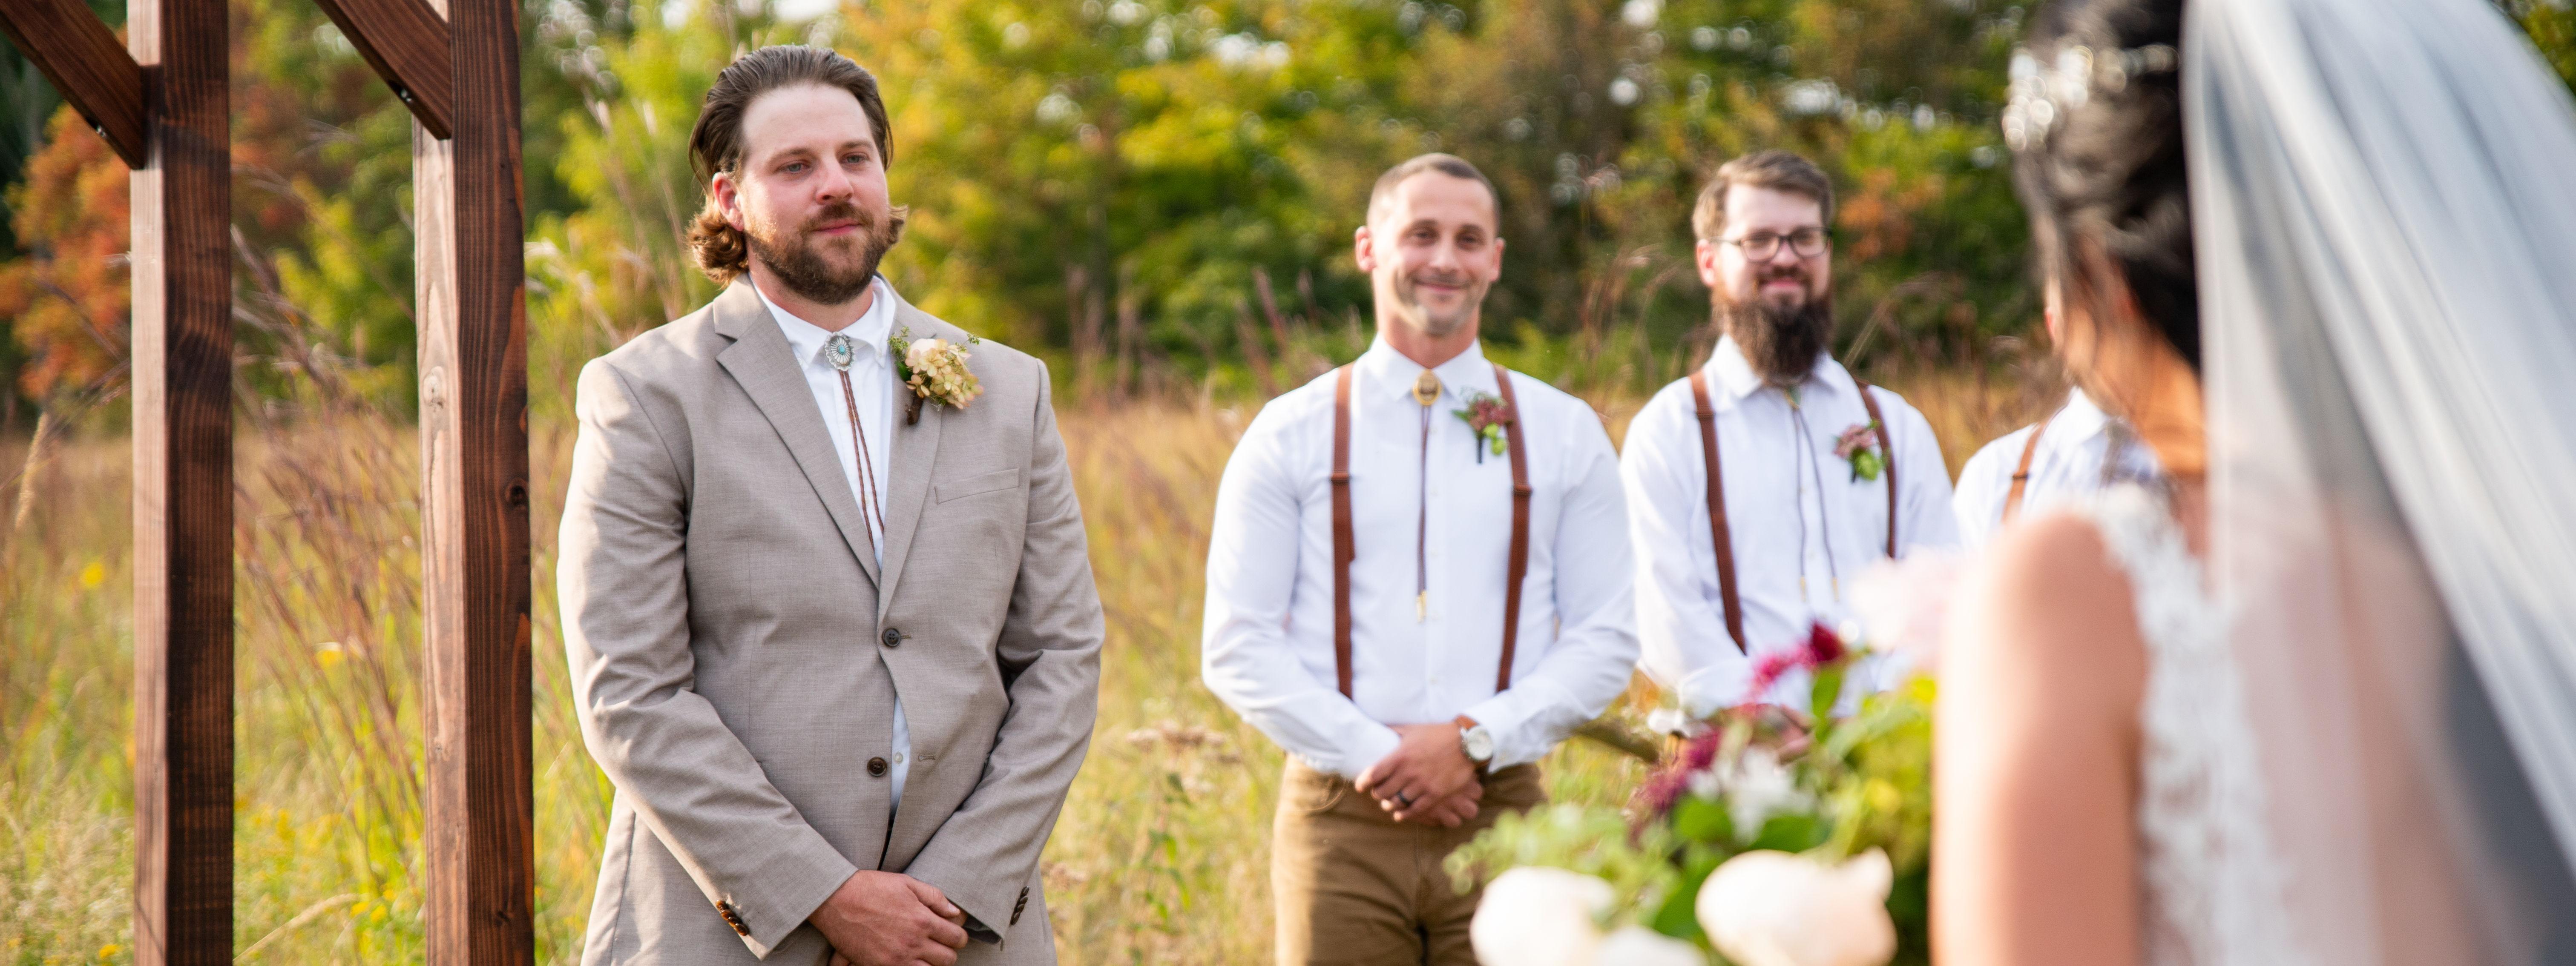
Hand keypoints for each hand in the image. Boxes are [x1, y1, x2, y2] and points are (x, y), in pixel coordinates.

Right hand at [811, 871, 969, 965]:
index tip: (953, 934)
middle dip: (947, 951)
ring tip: (923, 953)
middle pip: (948, 959)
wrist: (836, 900)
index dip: (959, 937)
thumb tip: (954, 912)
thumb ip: (935, 897)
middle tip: (939, 944)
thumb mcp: (907, 883)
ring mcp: (896, 959)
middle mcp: (913, 943)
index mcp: (923, 920)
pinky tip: (907, 959)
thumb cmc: (871, 888)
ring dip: (930, 963)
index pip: (957, 938)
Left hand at [1355, 722, 1477, 820]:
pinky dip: (1404, 814)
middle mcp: (1409, 772)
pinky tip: (1399, 815)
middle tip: (1376, 793)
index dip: (1363, 783)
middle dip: (1376, 794)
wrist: (1466, 743)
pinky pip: (1415, 810)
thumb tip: (1378, 728)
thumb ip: (1393, 731)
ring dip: (1389, 804)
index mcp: (1400, 755)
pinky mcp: (1435, 794)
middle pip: (1382, 791)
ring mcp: (1423, 784)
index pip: (1373, 774)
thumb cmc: (1437, 734)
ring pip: (1397, 802)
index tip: (1360, 786)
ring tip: (1387, 803)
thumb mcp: (1412, 729)